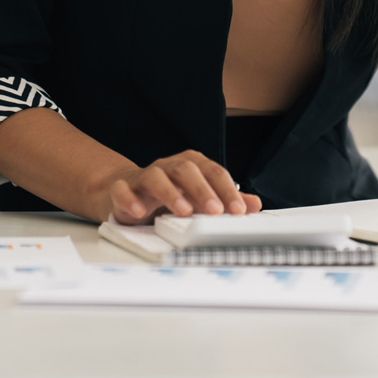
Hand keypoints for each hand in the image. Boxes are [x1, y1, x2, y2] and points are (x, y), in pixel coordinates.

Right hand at [95, 149, 262, 223]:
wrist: (127, 191)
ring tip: (183, 212)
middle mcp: (169, 166)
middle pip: (187, 170)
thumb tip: (254, 204)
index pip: (213, 171)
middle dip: (203, 190)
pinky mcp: (123, 188)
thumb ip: (225, 199)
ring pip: (157, 176)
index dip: (227, 190)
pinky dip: (129, 199)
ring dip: (170, 194)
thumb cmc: (169, 194)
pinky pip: (123, 190)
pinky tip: (138, 212)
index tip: (239, 211)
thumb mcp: (198, 197)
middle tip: (216, 211)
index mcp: (191, 165)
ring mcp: (144, 175)